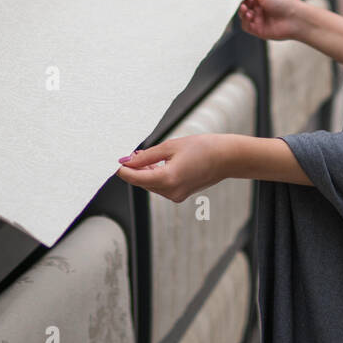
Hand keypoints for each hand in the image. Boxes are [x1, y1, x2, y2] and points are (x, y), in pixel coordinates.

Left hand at [114, 134, 232, 202]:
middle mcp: (171, 192)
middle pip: (142, 183)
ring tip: (143, 156)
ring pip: (150, 185)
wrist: (226, 158)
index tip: (116, 162)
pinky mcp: (180, 195)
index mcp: (167, 179)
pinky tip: (154, 164)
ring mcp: (176, 196)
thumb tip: (127, 161)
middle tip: (131, 154)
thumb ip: (146, 156)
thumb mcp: (170, 147)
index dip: (123, 170)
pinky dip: (155, 177)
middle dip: (134, 170)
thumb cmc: (203, 148)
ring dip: (144, 173)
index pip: (135, 178)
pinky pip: (161, 187)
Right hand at [228, 0, 304, 41]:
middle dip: (241, 3)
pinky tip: (250, 16)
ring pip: (243, 16)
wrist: (295, 18)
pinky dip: (245, 20)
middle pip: (243, 5)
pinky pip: (246, 26)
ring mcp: (260, 19)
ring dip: (242, 12)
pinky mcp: (259, 30)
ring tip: (246, 9)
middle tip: (243, 2)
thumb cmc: (283, 2)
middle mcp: (261, 7)